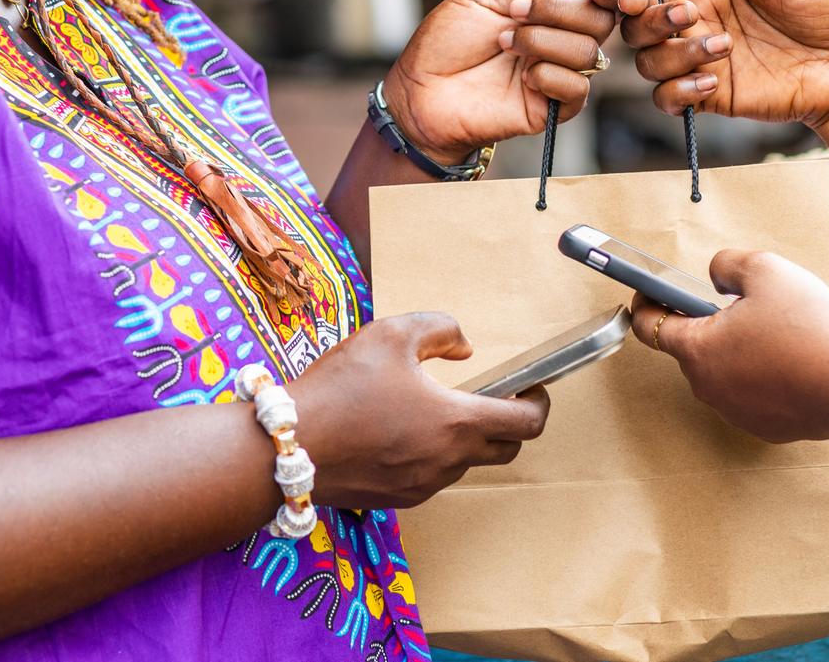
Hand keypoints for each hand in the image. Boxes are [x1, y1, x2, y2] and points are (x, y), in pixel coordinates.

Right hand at [291, 312, 549, 509]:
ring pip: (465, 463)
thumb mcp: (391, 334)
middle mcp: (448, 462)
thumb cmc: (340, 388)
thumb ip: (440, 329)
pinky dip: (432, 455)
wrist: (289, 445)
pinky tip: (401, 432)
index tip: (533, 389)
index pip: (527, 424)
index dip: (539, 404)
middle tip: (492, 397)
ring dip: (464, 439)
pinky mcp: (399, 499)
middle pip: (505, 450)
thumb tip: (465, 348)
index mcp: (457, 423)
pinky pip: (432, 476)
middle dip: (507, 423)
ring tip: (433, 409)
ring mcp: (424, 486)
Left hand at [385, 0, 668, 162]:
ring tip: (505, 44)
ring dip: (543, 42)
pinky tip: (523, 77)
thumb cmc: (446, 41)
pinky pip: (577, 89)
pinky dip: (550, 75)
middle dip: (561, 11)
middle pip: (600, 22)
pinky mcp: (551, 109)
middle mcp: (558, 41)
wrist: (420, 89)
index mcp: (548, 11)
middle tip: (516, 14)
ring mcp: (556, 74)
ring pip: (589, 53)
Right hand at [592, 0, 828, 137]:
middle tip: (689, 16)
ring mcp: (699, 61)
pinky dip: (677, 92)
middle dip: (649, 21)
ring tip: (725, 48)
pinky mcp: (709, 95)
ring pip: (647, 63)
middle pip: (635, 26)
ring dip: (673, 55)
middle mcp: (695, 24)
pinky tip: (713, 81)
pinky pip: (666, 99)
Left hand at [629, 249, 828, 442]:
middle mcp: (707, 386)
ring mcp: (734, 411)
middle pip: (692, 347)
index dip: (646, 302)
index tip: (650, 289)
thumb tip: (715, 277)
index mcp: (697, 349)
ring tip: (776, 331)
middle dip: (707, 323)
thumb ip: (727, 264)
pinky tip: (791, 360)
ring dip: (737, 350)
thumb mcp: (764, 269)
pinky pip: (751, 392)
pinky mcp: (763, 426)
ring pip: (723, 370)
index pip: (647, 326)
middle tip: (742, 304)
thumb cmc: (809, 329)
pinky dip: (762, 375)